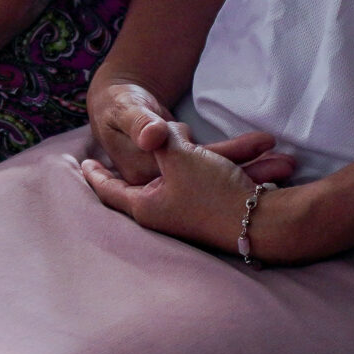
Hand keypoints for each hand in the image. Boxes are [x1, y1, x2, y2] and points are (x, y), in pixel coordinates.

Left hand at [81, 119, 300, 257]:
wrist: (270, 223)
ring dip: (213, 150)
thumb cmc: (212, 191)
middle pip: (154, 173)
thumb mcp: (179, 156)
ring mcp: (192, 212)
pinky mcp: (218, 209)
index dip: (96, 174)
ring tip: (223, 135)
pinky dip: (228, 162)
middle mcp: (166, 212)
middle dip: (169, 146)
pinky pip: (216, 176)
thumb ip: (159, 139)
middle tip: (170, 130)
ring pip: (193, 169)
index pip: (111, 189)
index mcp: (146, 205)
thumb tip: (152, 132)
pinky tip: (249, 150)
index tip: (83, 163)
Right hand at [88, 78, 292, 187]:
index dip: (213, 190)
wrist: (120, 101)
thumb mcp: (127, 111)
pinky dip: (243, 157)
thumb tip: (153, 136)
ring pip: (218, 176)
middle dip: (247, 173)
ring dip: (253, 168)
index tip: (247, 198)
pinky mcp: (187, 168)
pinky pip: (219, 165)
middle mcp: (161, 188)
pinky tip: (269, 150)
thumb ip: (139, 123)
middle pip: (208, 183)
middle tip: (286, 167)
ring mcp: (177, 180)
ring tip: (288, 163)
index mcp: (142, 179)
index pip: (184, 183)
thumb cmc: (119, 106)